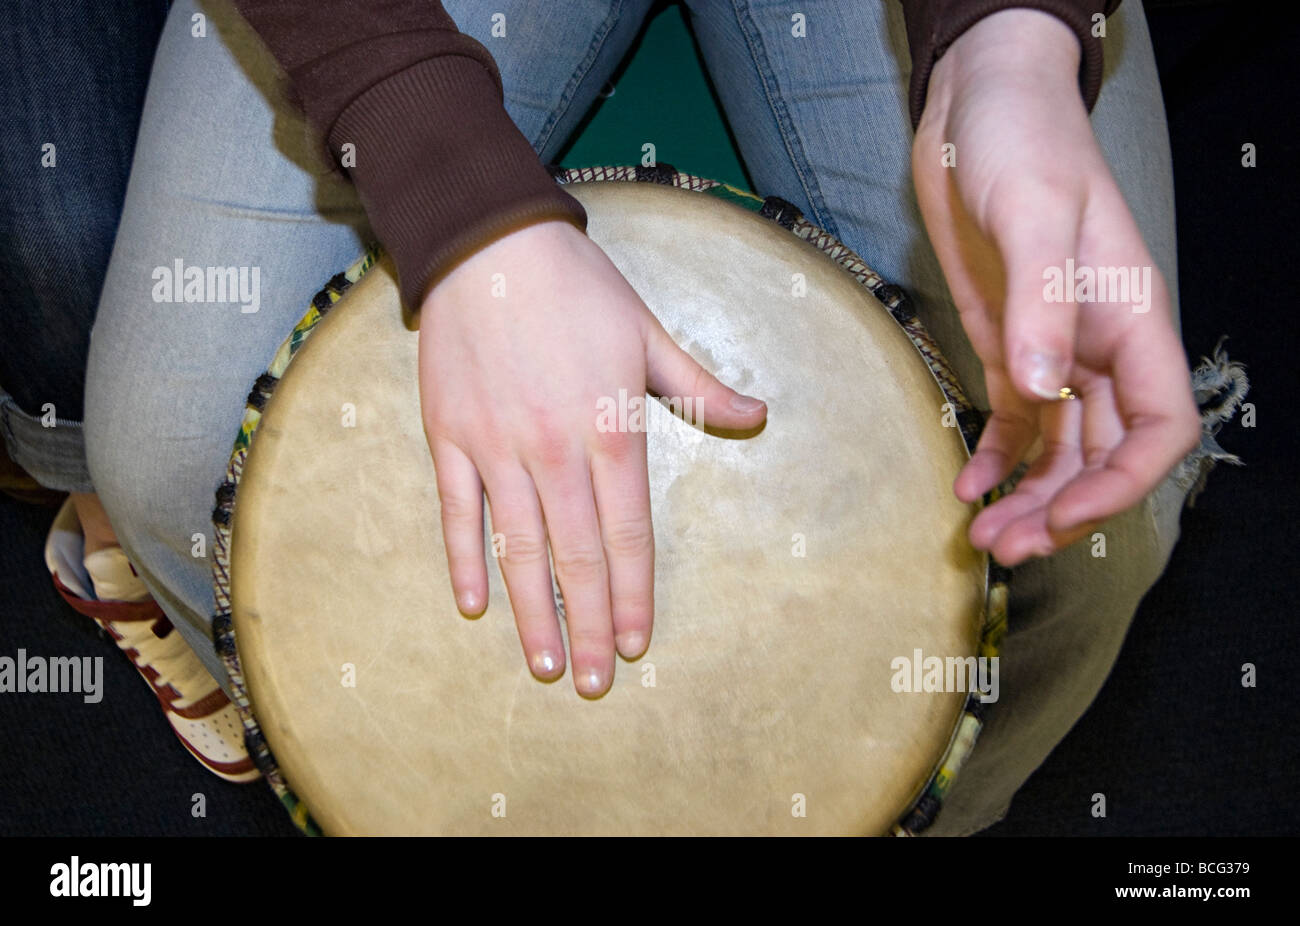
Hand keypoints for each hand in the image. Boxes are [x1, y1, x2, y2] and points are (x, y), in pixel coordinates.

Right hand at [418, 220, 766, 695]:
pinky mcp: (449, 437)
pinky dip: (467, 562)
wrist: (489, 243)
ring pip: (516, 548)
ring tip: (542, 665)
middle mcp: (553, 450)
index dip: (632, 595)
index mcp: (609, 428)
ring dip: (531, 613)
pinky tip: (477, 606)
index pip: (627, 534)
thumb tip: (759, 416)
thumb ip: (700, 387)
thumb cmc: (578, 289)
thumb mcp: (649, 333)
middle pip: (575, 557)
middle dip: (586, 626)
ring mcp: (495, 447)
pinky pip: (458, 514)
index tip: (635, 645)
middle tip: (592, 683)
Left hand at [911, 9, 1199, 565]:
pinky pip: (1014, 421)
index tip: (1067, 516)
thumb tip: (1048, 386)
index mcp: (1130, 321)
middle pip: (1101, 454)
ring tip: (987, 538)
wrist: (978, 111)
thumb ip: (1044, 300)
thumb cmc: (1023, 142)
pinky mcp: (1007, 346)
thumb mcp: (1035, 211)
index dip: (1123, 484)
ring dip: (1029, 497)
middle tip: (1010, 548)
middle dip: (1064, 508)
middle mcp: (1098, 348)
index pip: (1157, 428)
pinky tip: (967, 485)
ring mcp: (1052, 351)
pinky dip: (995, 459)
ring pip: (1058, 449)